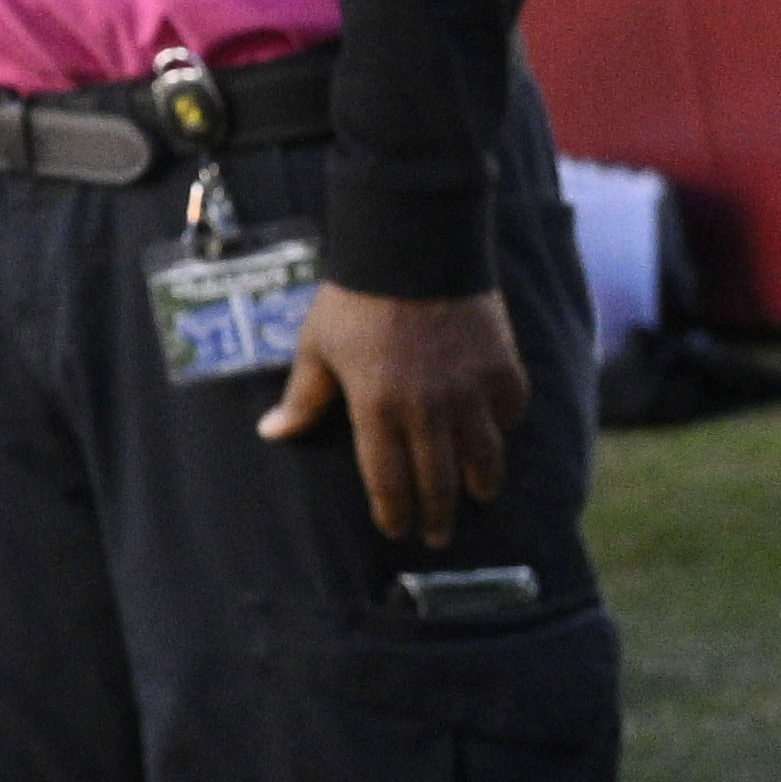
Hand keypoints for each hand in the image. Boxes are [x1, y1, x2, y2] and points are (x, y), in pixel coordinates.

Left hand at [266, 278, 524, 543]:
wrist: (413, 245)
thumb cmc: (355, 297)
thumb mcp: (318, 346)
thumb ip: (303, 397)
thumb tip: (271, 434)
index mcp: (377, 409)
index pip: (388, 481)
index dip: (393, 512)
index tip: (395, 529)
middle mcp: (428, 410)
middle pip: (438, 482)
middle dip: (436, 516)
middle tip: (436, 536)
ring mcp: (470, 391)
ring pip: (483, 457)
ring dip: (479, 483)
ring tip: (476, 497)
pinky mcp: (503, 369)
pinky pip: (509, 413)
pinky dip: (503, 427)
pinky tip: (497, 435)